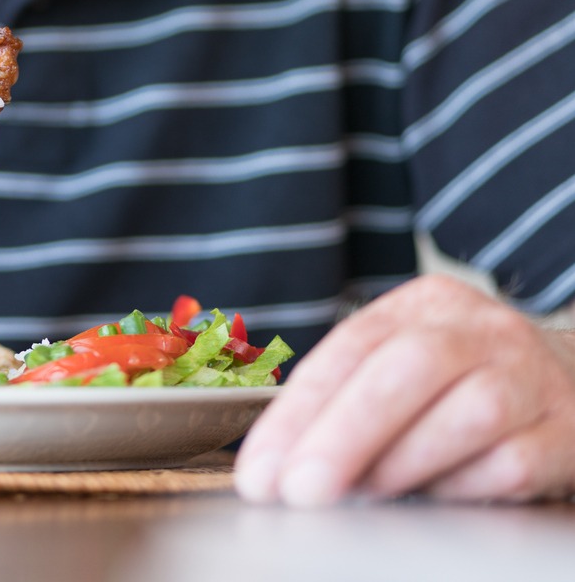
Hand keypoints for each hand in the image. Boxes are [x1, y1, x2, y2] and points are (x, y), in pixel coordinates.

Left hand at [235, 275, 574, 504]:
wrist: (574, 384)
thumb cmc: (462, 382)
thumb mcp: (405, 362)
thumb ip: (348, 398)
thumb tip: (284, 461)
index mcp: (426, 304)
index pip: (351, 346)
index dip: (299, 410)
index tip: (261, 468)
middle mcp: (482, 330)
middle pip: (407, 367)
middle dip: (342, 434)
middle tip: (298, 489)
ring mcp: (531, 378)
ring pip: (466, 414)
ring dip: (400, 463)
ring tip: (357, 495)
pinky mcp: (566, 432)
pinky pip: (510, 465)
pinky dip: (460, 488)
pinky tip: (429, 499)